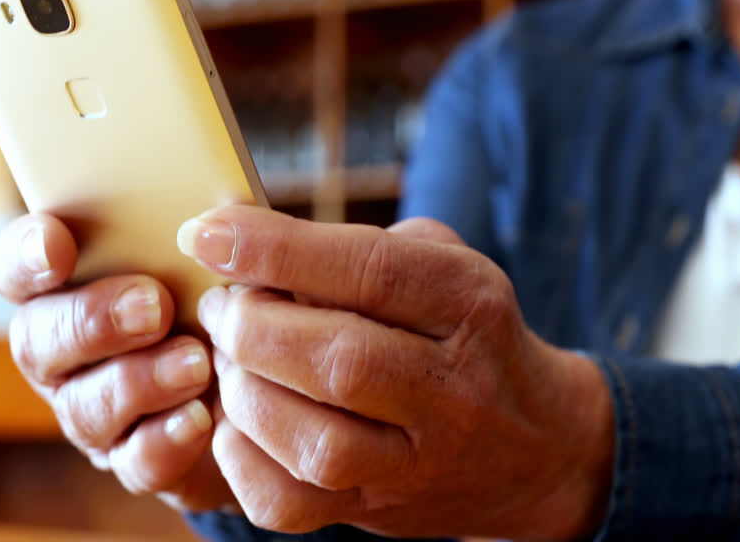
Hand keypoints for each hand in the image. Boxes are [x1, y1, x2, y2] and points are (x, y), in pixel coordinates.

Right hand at [0, 213, 234, 511]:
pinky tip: (200, 418)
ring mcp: (91, 410)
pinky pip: (134, 462)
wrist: (267, 381)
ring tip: (196, 362)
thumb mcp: (211, 254)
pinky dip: (165, 441)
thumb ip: (193, 231)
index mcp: (67, 284)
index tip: (57, 245)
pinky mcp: (135, 461)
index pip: (16, 265)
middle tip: (152, 305)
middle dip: (92, 321)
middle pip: (38, 339)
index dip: (26, 255)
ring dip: (139, 381)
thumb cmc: (225, 294)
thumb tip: (215, 212)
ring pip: (84, 406)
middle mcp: (62, 351)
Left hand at [177, 206, 614, 539]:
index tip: (205, 232)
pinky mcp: (378, 513)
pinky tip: (240, 421)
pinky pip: (290, 503)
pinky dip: (242, 459)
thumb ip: (347, 244)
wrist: (533, 445)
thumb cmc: (458, 330)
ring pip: (316, 442)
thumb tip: (232, 226)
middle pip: (339, 359)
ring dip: (245, 392)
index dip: (275, 250)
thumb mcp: (434, 262)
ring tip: (230, 360)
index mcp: (467, 301)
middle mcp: (452, 388)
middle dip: (252, 325)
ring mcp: (418, 462)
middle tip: (221, 305)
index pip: (368, 271)